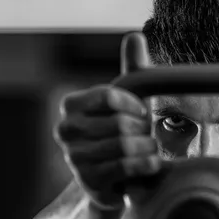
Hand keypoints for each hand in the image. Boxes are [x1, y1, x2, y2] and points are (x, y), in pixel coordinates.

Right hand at [54, 33, 160, 208]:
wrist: (115, 179)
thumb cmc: (122, 134)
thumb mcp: (127, 103)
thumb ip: (132, 71)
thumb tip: (135, 37)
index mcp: (71, 106)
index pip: (110, 96)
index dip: (135, 106)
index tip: (143, 114)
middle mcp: (66, 130)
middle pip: (120, 123)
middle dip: (143, 130)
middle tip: (148, 136)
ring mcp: (74, 157)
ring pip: (124, 145)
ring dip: (147, 148)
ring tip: (151, 150)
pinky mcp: (88, 181)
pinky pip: (125, 167)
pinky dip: (145, 165)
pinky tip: (152, 164)